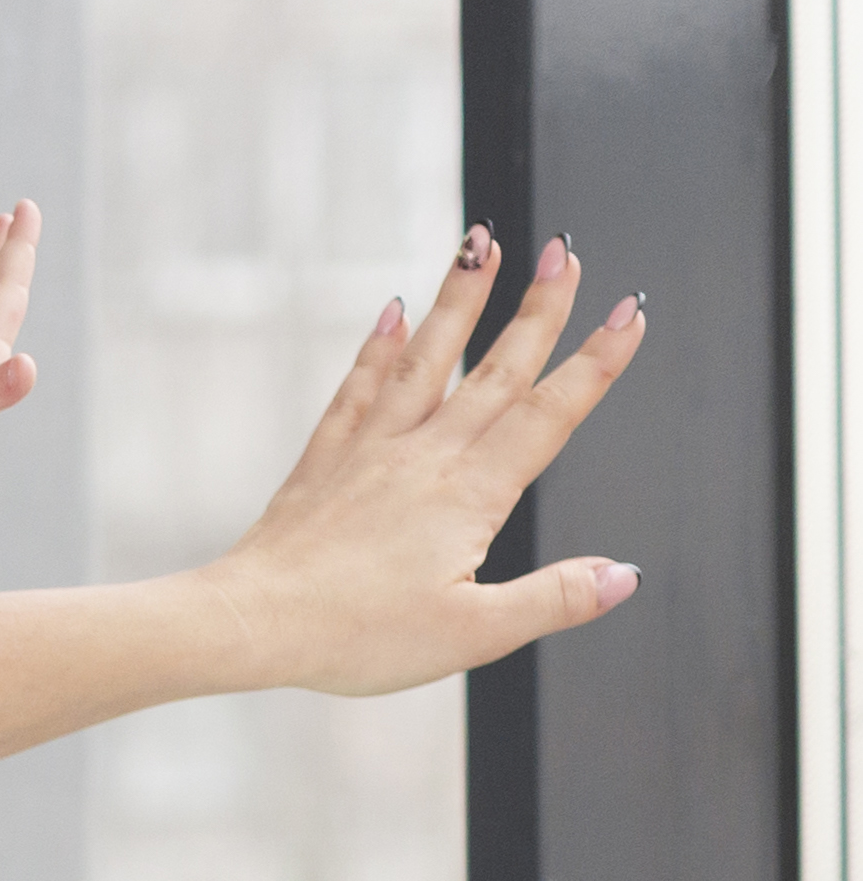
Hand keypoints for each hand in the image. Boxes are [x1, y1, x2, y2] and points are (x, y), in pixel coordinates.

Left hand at [198, 227, 644, 697]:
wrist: (252, 625)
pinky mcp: (324, 461)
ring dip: (459, 300)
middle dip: (538, 308)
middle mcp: (424, 457)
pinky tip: (391, 309)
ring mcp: (370, 451)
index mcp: (470, 495)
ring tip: (481, 242)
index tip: (629, 310)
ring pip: (426, 359)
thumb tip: (626, 574)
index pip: (548, 416)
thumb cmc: (355, 637)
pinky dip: (377, 347)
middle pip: (495, 371)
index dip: (595, 363)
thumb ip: (554, 598)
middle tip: (566, 249)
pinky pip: (357, 389)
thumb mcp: (473, 634)